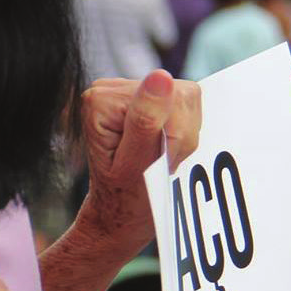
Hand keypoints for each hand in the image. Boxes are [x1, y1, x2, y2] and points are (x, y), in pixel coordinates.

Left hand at [74, 70, 203, 256]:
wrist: (121, 214)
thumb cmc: (126, 198)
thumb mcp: (137, 164)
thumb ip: (146, 120)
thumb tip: (159, 76)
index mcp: (102, 101)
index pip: (169, 98)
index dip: (176, 135)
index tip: (156, 161)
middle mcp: (111, 88)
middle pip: (181, 94)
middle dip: (181, 135)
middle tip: (159, 162)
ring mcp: (128, 90)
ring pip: (188, 99)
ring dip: (184, 135)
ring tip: (161, 158)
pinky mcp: (146, 98)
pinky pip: (187, 104)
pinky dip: (185, 132)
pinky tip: (166, 148)